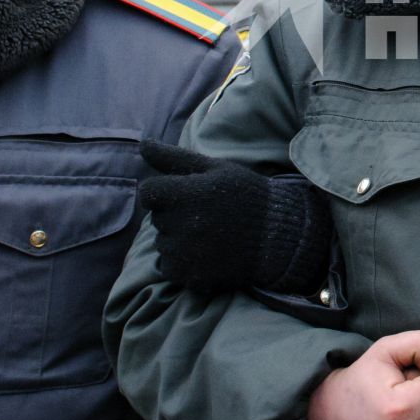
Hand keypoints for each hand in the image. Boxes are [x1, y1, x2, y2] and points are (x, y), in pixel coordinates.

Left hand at [139, 140, 332, 295]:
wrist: (277, 236)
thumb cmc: (245, 196)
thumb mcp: (214, 169)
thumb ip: (173, 157)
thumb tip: (142, 143)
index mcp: (183, 194)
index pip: (148, 192)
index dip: (164, 192)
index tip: (186, 195)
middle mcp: (179, 224)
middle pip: (157, 218)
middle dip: (174, 214)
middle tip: (206, 214)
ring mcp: (183, 253)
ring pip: (162, 243)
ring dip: (178, 239)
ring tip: (210, 234)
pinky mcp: (188, 276)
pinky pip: (169, 267)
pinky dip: (183, 262)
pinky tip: (208, 254)